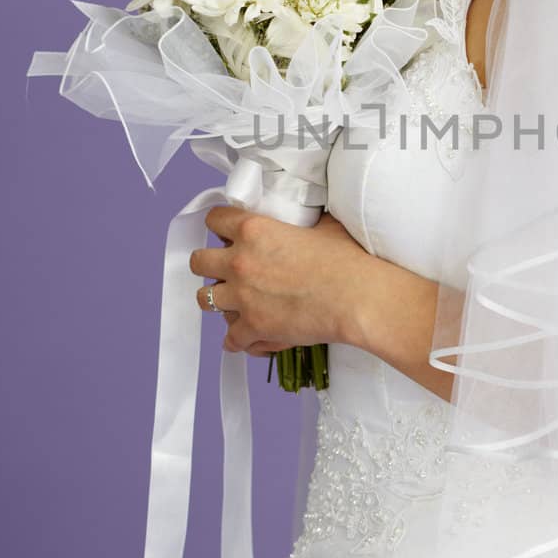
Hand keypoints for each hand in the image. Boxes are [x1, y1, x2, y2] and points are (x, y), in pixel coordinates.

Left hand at [190, 205, 372, 355]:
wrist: (358, 298)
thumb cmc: (347, 261)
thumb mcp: (323, 225)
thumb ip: (301, 221)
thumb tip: (307, 218)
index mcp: (254, 230)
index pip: (215, 220)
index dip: (219, 225)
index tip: (224, 232)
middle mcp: (240, 262)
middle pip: (199, 261)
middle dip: (209, 265)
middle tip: (224, 269)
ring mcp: (243, 297)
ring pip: (204, 299)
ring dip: (219, 300)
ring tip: (233, 302)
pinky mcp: (253, 327)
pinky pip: (229, 338)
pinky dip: (237, 339)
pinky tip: (246, 337)